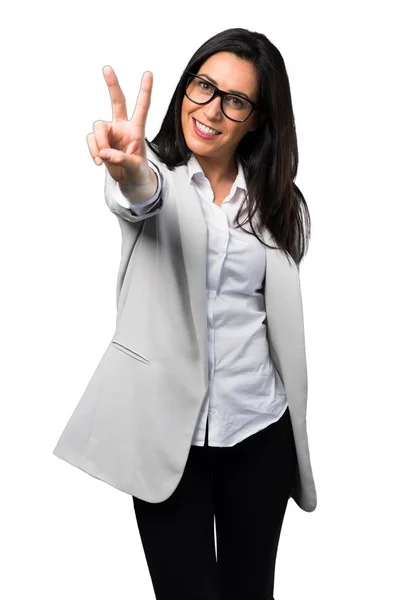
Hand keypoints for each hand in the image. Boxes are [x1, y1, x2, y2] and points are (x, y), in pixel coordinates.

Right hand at [86, 65, 153, 185]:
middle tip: (107, 68)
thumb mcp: (135, 167)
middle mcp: (122, 127)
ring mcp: (110, 133)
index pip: (142, 108)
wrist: (129, 181)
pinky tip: (99, 161)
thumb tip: (103, 153)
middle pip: (117, 101)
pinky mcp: (99, 141)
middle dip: (112, 85)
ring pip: (98, 127)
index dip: (145, 91)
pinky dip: (93, 150)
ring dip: (99, 143)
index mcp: (137, 130)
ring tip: (104, 158)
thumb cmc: (137, 171)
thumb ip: (121, 159)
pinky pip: (91, 140)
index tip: (149, 74)